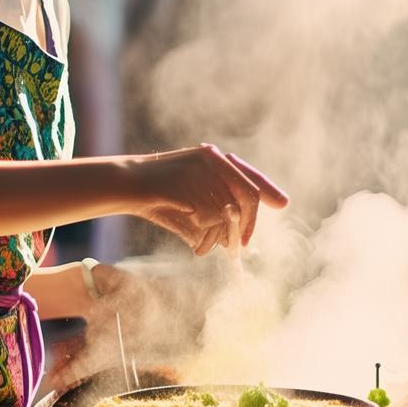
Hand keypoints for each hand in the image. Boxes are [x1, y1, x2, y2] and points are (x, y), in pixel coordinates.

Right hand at [128, 143, 287, 254]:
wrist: (124, 184)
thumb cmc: (160, 198)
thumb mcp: (193, 204)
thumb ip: (217, 215)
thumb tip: (239, 241)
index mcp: (214, 160)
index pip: (250, 178)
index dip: (269, 191)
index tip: (283, 204)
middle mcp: (211, 160)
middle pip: (248, 197)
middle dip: (248, 226)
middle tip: (240, 246)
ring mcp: (199, 170)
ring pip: (228, 211)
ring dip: (219, 236)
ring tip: (203, 245)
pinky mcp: (186, 182)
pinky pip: (208, 216)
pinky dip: (203, 234)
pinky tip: (193, 240)